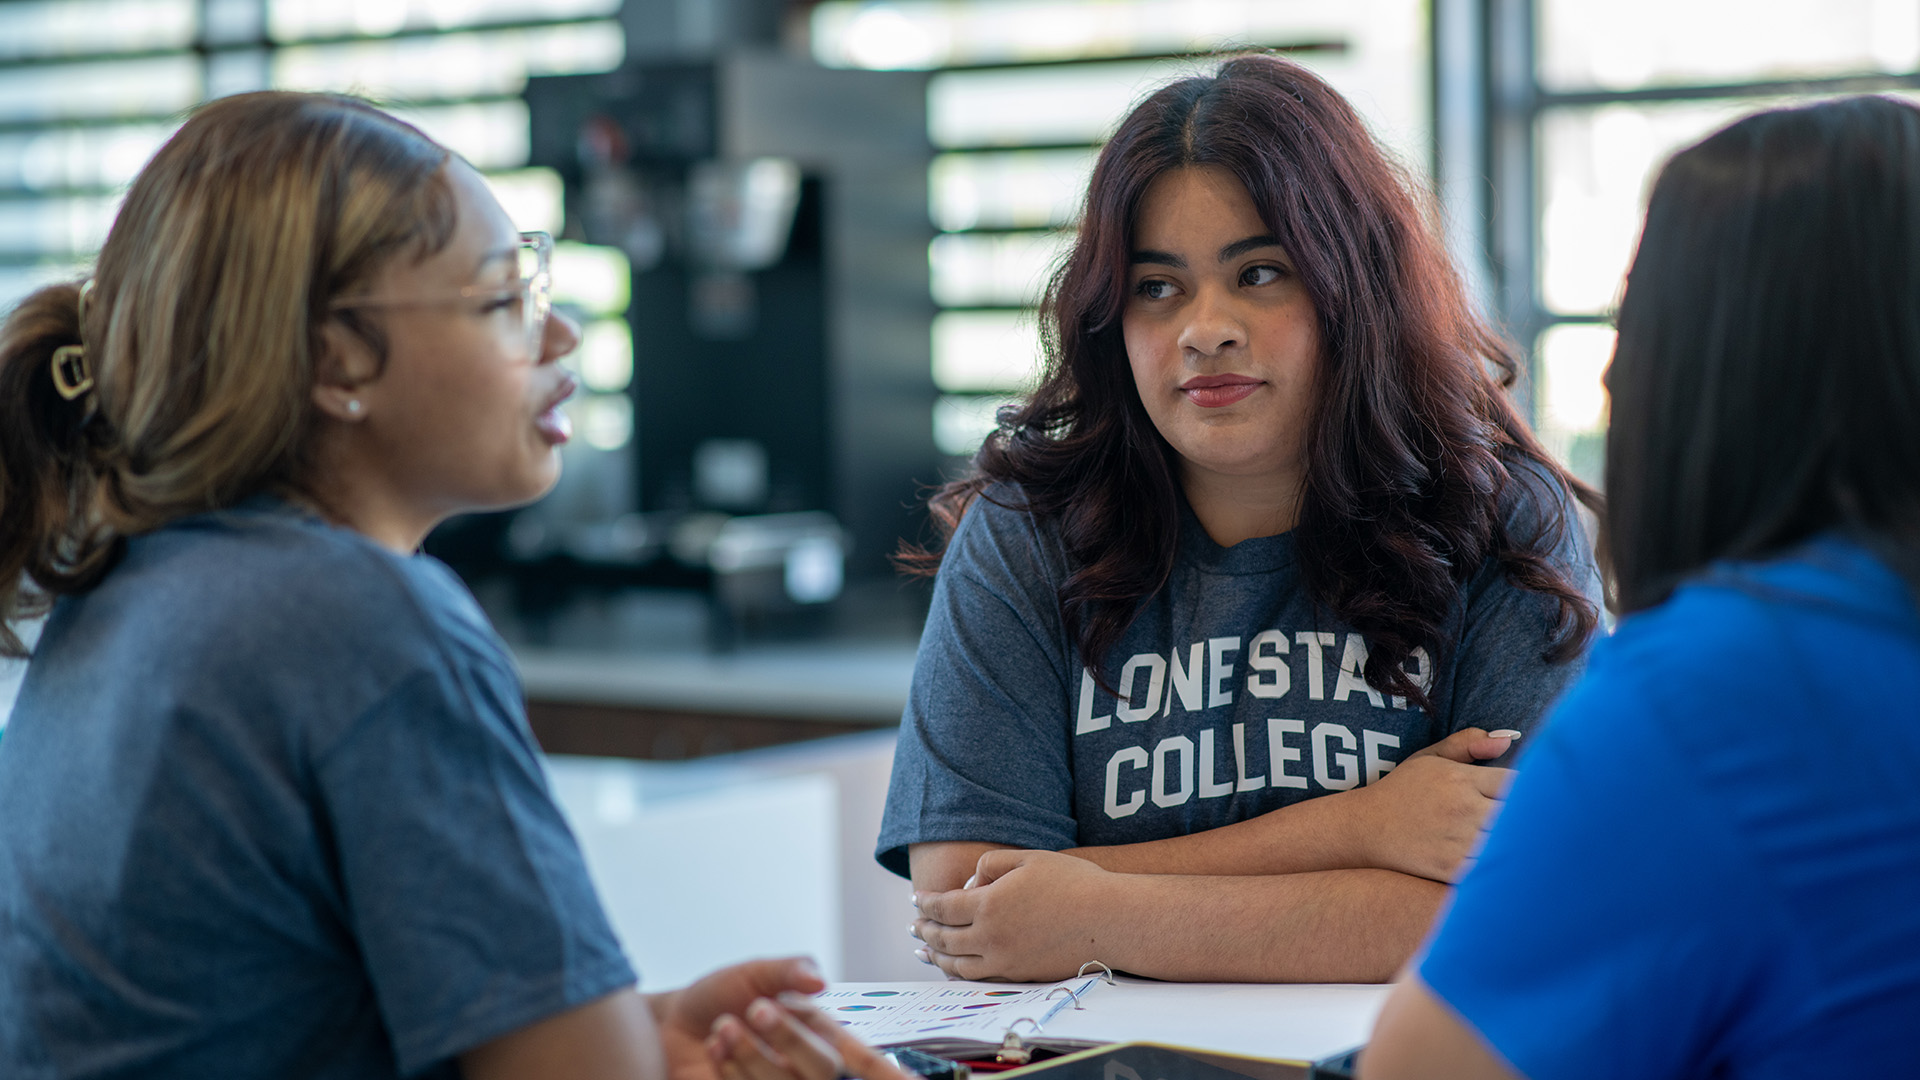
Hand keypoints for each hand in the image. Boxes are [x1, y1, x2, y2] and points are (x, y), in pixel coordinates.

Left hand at [655, 957, 908, 1079]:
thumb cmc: (720, 996)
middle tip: (756, 1008)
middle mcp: (805, 1064)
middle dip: (789, 1037)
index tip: (848, 1045)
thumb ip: (789, 970)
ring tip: (723, 1024)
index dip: (870, 1060)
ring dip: (751, 1053)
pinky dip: (730, 1070)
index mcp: (819, 1032)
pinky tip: (715, 1048)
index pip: (858, 1051)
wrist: (673, 1025)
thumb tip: (819, 980)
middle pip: (823, 1069)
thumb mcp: (755, 972)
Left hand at [911, 849, 1119, 980]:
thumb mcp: (1028, 857)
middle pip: (944, 938)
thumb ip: (991, 864)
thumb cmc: (1073, 883)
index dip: (925, 903)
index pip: (942, 907)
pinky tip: (957, 967)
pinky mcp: (1020, 976)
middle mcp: (990, 938)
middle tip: (913, 926)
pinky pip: (979, 978)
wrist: (1110, 921)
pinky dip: (959, 972)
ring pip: (957, 965)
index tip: (915, 899)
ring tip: (925, 951)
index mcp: (988, 905)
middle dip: (925, 930)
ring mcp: (1005, 961)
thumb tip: (970, 883)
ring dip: (936, 956)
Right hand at [1344, 728, 1517, 882]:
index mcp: (1461, 779)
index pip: (1518, 783)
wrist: (1365, 829)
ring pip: (1509, 843)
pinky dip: (1501, 867)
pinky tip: (1504, 864)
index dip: (1533, 791)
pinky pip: (1492, 869)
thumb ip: (1468, 743)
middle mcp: (1462, 808)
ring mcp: (1457, 841)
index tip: (1534, 796)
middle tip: (1541, 823)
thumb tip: (1508, 739)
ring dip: (1518, 843)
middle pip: (1520, 814)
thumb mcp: (1430, 758)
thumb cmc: (1403, 791)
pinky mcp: (1451, 869)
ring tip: (1527, 844)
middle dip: (1531, 818)